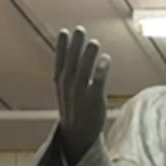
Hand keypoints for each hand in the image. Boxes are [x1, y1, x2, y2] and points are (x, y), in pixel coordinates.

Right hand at [54, 26, 111, 164]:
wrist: (77, 135)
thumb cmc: (74, 109)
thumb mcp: (65, 90)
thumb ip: (69, 72)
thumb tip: (73, 53)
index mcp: (60, 82)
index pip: (60, 61)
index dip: (61, 46)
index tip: (64, 31)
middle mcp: (68, 86)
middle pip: (71, 62)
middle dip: (74, 46)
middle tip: (80, 29)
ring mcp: (80, 93)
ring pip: (83, 71)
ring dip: (88, 55)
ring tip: (94, 42)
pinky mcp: (94, 100)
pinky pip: (97, 82)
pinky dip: (100, 70)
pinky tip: (105, 58)